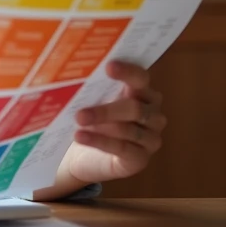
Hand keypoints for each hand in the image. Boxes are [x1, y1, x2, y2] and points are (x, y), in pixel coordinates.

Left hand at [62, 59, 165, 184]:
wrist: (84, 156)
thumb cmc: (91, 121)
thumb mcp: (92, 102)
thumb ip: (92, 87)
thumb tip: (72, 71)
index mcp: (143, 93)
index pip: (141, 79)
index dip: (127, 72)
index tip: (108, 67)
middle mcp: (153, 115)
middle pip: (135, 108)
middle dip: (107, 109)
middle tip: (80, 112)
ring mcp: (150, 139)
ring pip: (129, 129)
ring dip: (101, 124)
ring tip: (78, 121)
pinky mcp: (141, 159)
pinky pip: (122, 148)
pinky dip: (100, 141)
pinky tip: (81, 137)